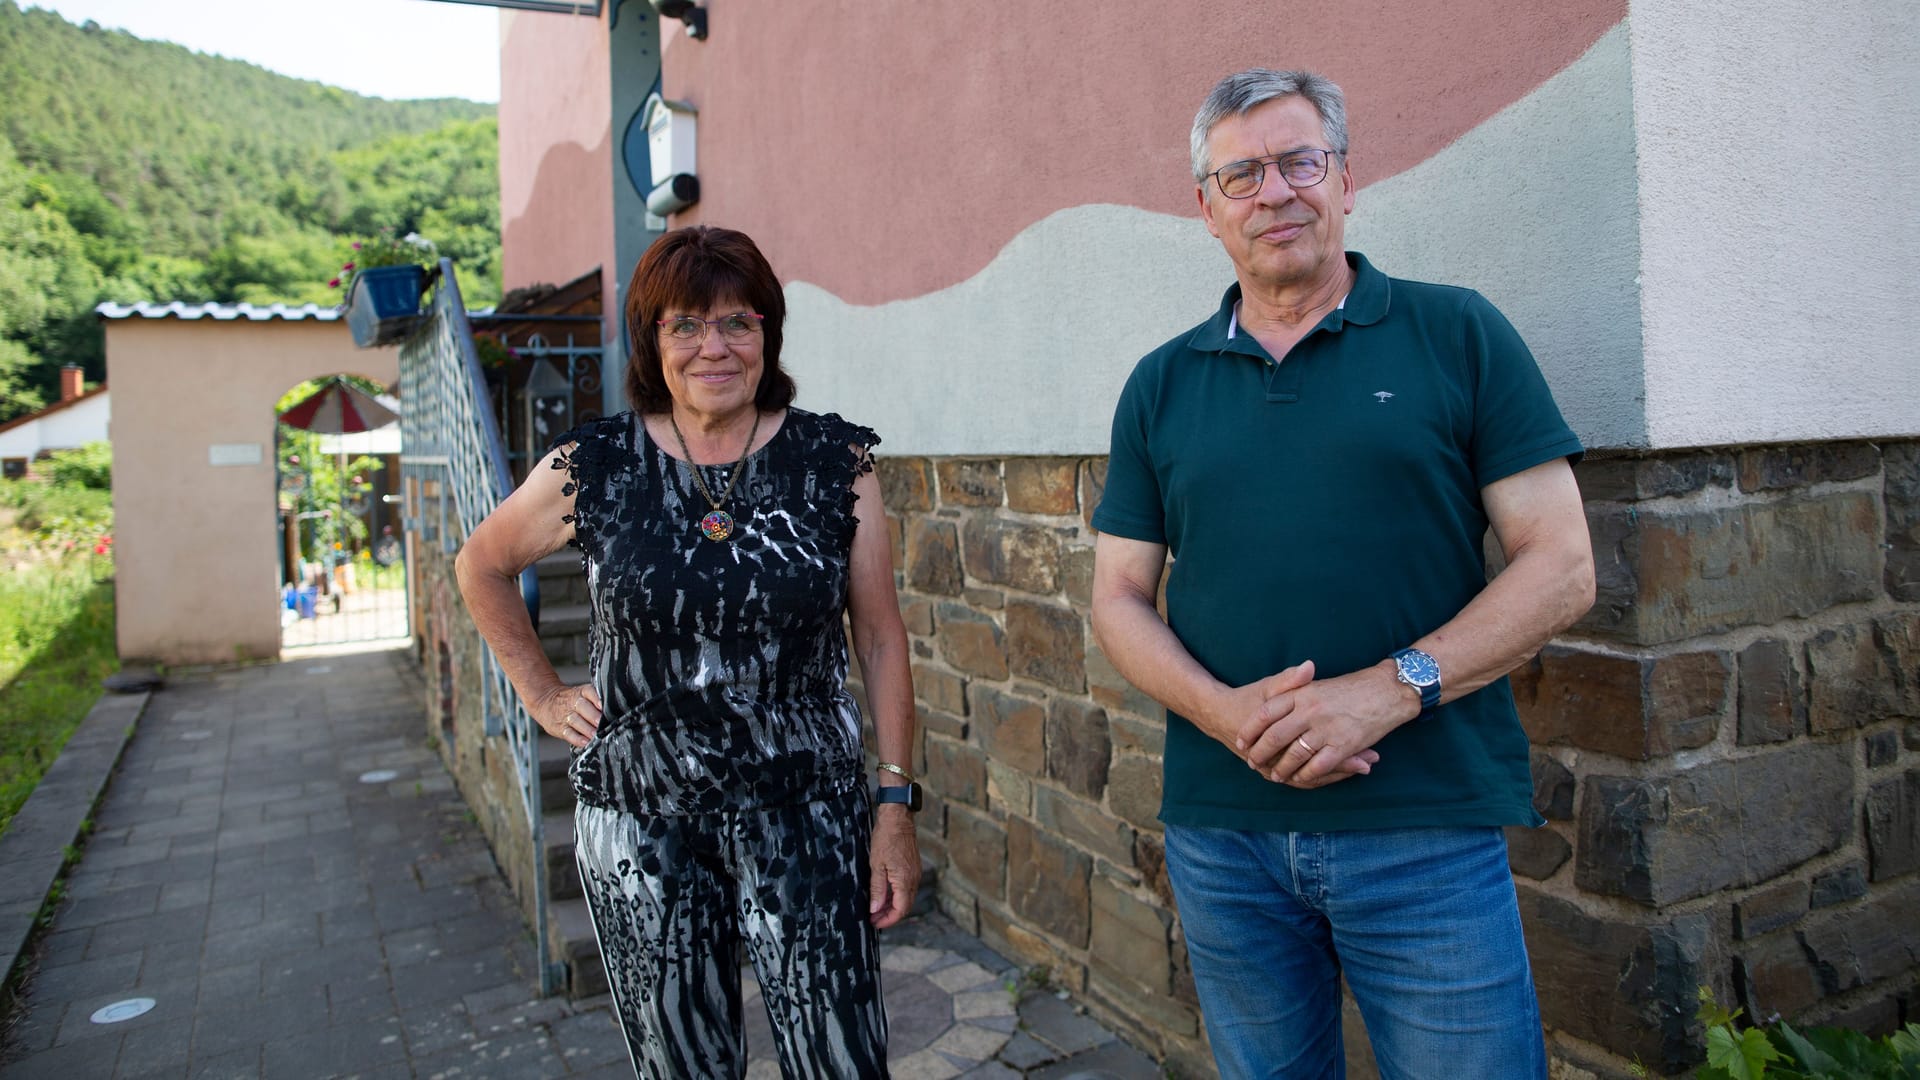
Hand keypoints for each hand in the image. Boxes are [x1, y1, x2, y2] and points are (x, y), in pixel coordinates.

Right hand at [530, 681, 602, 748]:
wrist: (546, 702)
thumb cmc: (570, 700)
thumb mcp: (581, 693)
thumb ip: (596, 700)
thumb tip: (614, 710)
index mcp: (580, 692)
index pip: (589, 692)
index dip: (596, 698)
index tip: (603, 705)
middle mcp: (573, 702)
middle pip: (582, 707)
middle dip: (593, 715)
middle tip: (601, 722)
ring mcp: (565, 716)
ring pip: (576, 721)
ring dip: (587, 729)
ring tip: (595, 734)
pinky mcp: (560, 728)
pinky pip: (568, 734)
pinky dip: (577, 739)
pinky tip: (585, 742)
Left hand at [868, 804, 919, 928]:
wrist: (898, 819)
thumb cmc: (886, 838)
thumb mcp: (876, 865)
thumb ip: (877, 889)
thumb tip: (876, 909)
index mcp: (905, 881)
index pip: (900, 910)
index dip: (888, 920)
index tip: (875, 923)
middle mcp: (914, 879)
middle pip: (905, 906)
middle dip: (889, 915)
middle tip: (873, 918)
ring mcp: (915, 873)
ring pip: (906, 898)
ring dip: (892, 906)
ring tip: (876, 908)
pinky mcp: (913, 867)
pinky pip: (907, 888)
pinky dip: (896, 895)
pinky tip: (885, 894)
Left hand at [1240, 661, 1411, 787]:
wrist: (1385, 690)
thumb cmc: (1350, 688)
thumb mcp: (1315, 684)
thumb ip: (1291, 690)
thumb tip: (1267, 704)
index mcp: (1301, 693)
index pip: (1265, 713)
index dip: (1251, 729)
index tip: (1241, 740)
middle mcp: (1310, 710)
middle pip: (1275, 736)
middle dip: (1260, 753)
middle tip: (1252, 762)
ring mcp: (1326, 728)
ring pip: (1294, 755)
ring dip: (1282, 768)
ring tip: (1274, 775)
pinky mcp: (1343, 745)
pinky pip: (1317, 766)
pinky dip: (1306, 775)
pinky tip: (1299, 778)